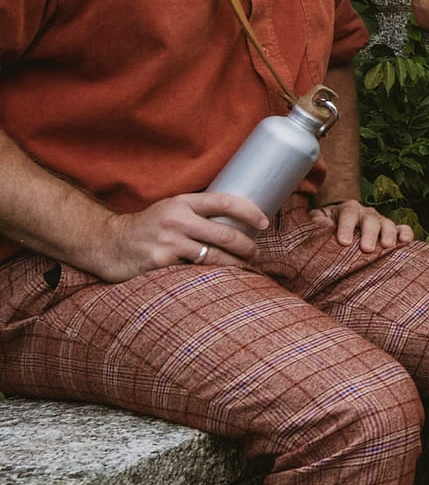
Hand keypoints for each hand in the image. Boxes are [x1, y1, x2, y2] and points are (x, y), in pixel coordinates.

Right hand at [88, 192, 267, 281]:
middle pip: (226, 234)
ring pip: (215, 257)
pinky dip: (211, 279)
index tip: (265, 222)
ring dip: (236, 266)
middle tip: (255, 254)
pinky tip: (220, 282)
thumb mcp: (170, 209)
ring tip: (245, 269)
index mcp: (182, 203)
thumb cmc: (147, 227)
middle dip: (248, 247)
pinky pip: (195, 274)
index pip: (224, 201)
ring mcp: (168, 243)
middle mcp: (176, 220)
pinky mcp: (160, 264)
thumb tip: (238, 218)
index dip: (249, 211)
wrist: (107, 243)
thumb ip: (197, 212)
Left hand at [312, 199, 413, 251]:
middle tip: (367, 248)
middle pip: (370, 219)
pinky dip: (405, 234)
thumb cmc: (326, 229)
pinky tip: (406, 241)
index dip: (347, 227)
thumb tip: (319, 226)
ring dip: (389, 234)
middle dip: (370, 233)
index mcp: (347, 209)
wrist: (338, 229)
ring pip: (388, 224)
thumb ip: (315, 223)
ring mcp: (381, 222)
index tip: (344, 242)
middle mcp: (366, 213)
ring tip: (387, 246)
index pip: (348, 214)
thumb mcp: (316, 222)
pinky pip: (402, 229)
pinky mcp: (392, 231)